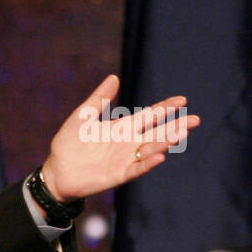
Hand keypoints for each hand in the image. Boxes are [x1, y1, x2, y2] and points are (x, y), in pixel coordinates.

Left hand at [40, 74, 198, 201]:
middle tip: (195, 120)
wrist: (56, 171)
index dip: (166, 108)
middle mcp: (129, 143)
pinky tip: (159, 156)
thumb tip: (114, 77)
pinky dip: (148, 163)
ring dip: (166, 142)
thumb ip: (99, 99)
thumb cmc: (68, 144)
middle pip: (158, 133)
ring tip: (180, 134)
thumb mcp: (82, 117)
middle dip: (176, 126)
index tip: (182, 99)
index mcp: (123, 128)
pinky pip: (137, 169)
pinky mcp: (118, 175)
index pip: (150, 116)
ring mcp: (126, 160)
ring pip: (151, 150)